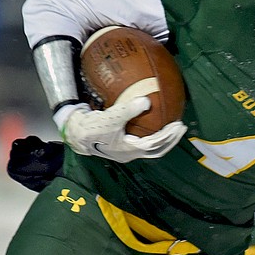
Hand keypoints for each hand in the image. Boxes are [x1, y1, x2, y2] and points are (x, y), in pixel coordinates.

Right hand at [55, 90, 186, 162]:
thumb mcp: (110, 118)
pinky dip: (149, 133)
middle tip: (180, 127)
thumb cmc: (91, 128)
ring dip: (161, 138)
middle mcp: (130, 153)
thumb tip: (147, 101)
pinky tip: (150, 121)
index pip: (156, 145)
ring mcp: (125, 150)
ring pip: (149, 147)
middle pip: (156, 149)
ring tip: (170, 126)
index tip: (179, 125)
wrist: (74, 133)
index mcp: (130, 150)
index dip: (169, 136)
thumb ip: (128, 110)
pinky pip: (140, 140)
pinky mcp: (120, 144)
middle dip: (170, 139)